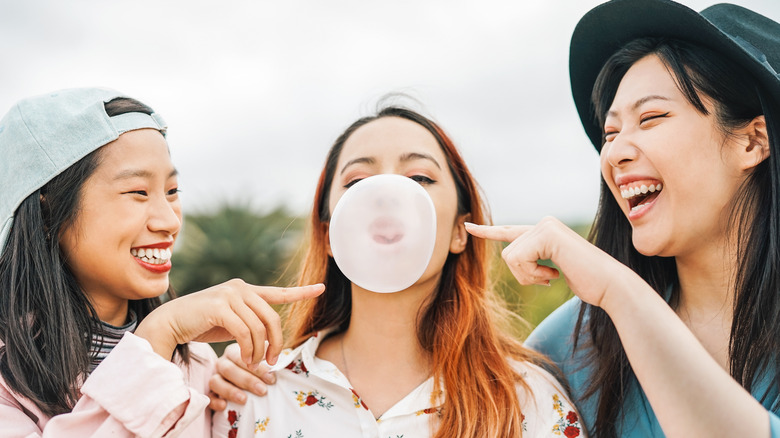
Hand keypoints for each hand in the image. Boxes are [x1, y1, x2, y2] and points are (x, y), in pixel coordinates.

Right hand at [135, 279, 324, 367]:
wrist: (171, 322)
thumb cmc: (201, 324)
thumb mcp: (231, 322)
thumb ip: (250, 322)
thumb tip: (270, 337)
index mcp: (245, 290)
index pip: (278, 292)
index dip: (301, 292)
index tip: (321, 288)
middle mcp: (239, 288)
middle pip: (272, 317)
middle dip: (276, 342)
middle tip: (272, 361)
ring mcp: (229, 294)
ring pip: (259, 327)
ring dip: (259, 350)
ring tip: (254, 362)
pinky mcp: (220, 306)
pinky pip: (245, 331)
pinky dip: (248, 348)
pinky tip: (245, 357)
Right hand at [208, 342, 274, 410]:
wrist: (247, 380)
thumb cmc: (257, 370)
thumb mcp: (262, 360)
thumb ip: (267, 357)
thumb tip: (276, 360)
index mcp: (234, 352)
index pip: (242, 357)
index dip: (257, 368)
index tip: (271, 378)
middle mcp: (222, 363)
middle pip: (229, 369)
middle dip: (247, 381)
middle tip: (263, 390)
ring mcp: (215, 377)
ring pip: (216, 381)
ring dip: (230, 391)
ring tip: (244, 400)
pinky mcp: (209, 392)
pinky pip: (208, 396)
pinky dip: (215, 401)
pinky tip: (224, 406)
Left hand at [465, 217, 631, 308]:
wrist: (609, 285)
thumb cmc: (586, 281)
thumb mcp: (553, 270)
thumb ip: (534, 260)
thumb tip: (513, 257)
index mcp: (544, 231)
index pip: (509, 232)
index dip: (488, 231)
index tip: (468, 225)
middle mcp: (543, 223)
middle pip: (508, 253)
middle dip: (523, 274)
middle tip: (547, 279)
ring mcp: (545, 226)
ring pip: (511, 257)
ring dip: (529, 276)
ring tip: (553, 276)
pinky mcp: (547, 234)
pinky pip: (519, 258)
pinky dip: (534, 274)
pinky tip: (555, 274)